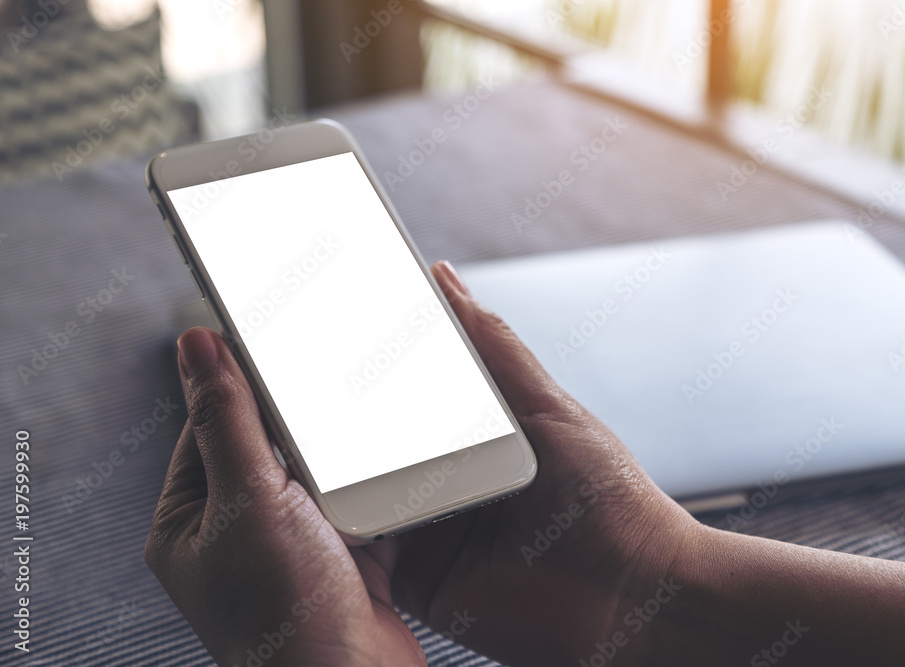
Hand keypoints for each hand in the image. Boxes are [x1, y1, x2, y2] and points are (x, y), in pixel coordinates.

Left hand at [144, 325, 425, 666]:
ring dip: (342, 448)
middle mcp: (237, 533)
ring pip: (318, 471)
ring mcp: (293, 547)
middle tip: (327, 372)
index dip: (239, 381)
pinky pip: (358, 501)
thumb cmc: (283, 616)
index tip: (270, 337)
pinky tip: (392, 463)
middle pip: (267, 444)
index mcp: (191, 520)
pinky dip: (375, 484)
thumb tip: (195, 346)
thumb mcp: (247, 501)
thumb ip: (226, 419)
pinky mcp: (342, 558)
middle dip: (299, 415)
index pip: (209, 425)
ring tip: (363, 416)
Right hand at [145, 261, 698, 666]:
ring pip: (357, 493)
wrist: (632, 600)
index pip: (400, 392)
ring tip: (271, 428)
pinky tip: (301, 498)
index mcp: (469, 434)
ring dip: (319, 470)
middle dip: (324, 415)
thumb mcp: (547, 408)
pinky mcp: (416, 578)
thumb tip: (444, 280)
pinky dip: (333, 529)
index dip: (358, 364)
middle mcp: (440, 480)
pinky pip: (363, 549)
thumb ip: (494, 349)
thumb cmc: (607, 501)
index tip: (310, 327)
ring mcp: (426, 530)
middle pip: (368, 442)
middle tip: (269, 374)